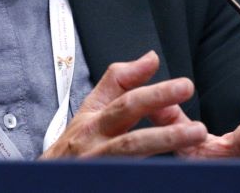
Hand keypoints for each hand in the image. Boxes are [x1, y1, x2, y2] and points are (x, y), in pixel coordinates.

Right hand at [40, 54, 239, 161]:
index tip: (184, 85)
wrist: (45, 183)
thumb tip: (150, 59)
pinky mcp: (102, 180)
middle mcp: (93, 140)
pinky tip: (174, 170)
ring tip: (194, 134)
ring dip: (164, 139)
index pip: (123, 97)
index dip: (155, 90)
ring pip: (131, 148)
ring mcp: (97, 164)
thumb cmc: (74, 147)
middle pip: (127, 116)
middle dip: (160, 104)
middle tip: (190, 99)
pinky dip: (149, 171)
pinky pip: (129, 174)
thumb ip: (120, 82)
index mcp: (93, 118)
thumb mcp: (91, 111)